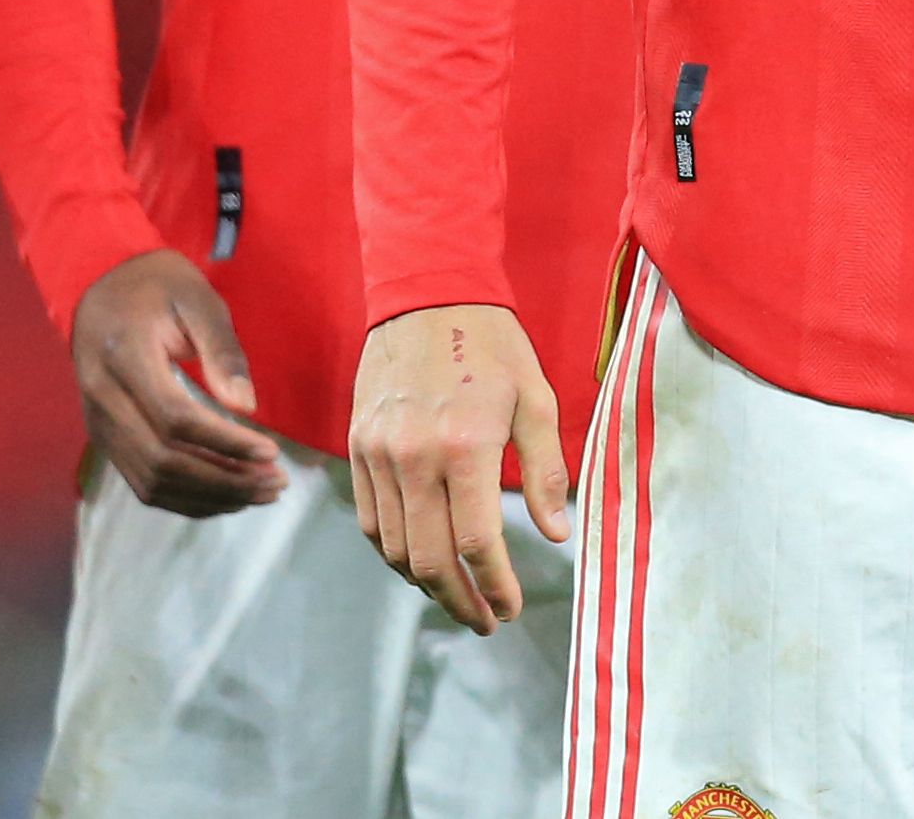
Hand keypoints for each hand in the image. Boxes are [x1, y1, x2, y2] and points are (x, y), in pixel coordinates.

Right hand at [72, 250, 284, 515]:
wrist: (99, 286)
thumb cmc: (156, 286)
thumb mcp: (197, 299)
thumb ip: (222, 349)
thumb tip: (245, 407)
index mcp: (123, 355)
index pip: (174, 419)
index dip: (225, 443)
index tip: (271, 452)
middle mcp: (103, 398)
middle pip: (162, 462)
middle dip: (224, 480)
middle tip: (275, 482)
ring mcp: (98, 424)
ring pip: (152, 482)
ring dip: (209, 496)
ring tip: (259, 492)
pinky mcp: (103, 438)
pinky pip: (142, 482)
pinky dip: (186, 499)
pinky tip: (226, 495)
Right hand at [348, 302, 570, 633]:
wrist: (425, 293)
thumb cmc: (492, 345)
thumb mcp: (535, 399)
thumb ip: (546, 471)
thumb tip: (557, 534)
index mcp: (466, 444)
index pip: (477, 543)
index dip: (495, 587)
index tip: (510, 609)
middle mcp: (414, 456)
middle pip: (430, 559)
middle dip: (460, 602)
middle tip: (485, 621)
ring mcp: (378, 454)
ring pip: (394, 548)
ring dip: (426, 585)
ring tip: (457, 597)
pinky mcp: (356, 447)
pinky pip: (369, 521)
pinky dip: (393, 553)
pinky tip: (420, 561)